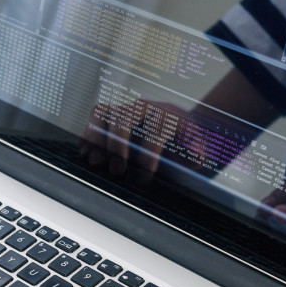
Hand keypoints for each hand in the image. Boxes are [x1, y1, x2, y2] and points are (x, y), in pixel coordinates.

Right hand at [80, 99, 212, 182]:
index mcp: (167, 114)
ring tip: (96, 162)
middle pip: (123, 117)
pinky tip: (86, 153)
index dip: (149, 156)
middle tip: (117, 171)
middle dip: (117, 146)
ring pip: (103, 112)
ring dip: (96, 138)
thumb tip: (196, 154)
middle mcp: (144, 107)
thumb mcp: (199, 146)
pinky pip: (95, 116)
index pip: (154, 130)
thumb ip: (198, 151)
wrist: (180, 125)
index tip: (144, 179)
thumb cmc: (187, 140)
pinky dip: (88, 134)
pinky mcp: (113, 115)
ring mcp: (126, 109)